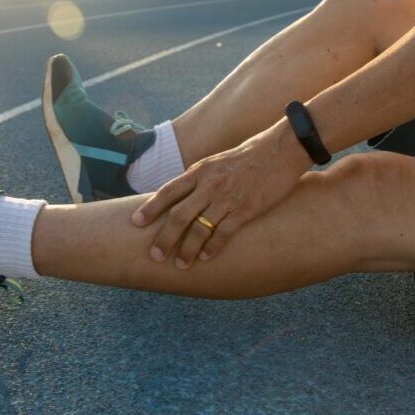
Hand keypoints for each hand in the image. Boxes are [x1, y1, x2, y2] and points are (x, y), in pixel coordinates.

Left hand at [132, 120, 311, 268]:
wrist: (279, 151)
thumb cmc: (247, 157)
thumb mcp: (216, 162)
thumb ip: (198, 178)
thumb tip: (181, 195)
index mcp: (199, 171)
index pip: (168, 191)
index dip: (150, 208)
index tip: (135, 223)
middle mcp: (209, 185)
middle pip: (179, 215)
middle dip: (164, 237)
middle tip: (154, 255)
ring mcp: (227, 198)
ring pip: (199, 228)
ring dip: (187, 249)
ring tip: (180, 264)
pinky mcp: (246, 209)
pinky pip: (223, 232)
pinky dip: (212, 246)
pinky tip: (205, 257)